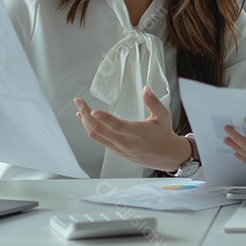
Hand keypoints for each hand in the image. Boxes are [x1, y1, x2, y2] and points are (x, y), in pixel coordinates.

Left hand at [74, 85, 190, 171]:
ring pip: (96, 136)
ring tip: (80, 109)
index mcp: (137, 133)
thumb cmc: (164, 135)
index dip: (104, 118)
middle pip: (99, 131)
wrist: (166, 156)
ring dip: (85, 122)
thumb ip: (153, 102)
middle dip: (86, 115)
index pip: (117, 126)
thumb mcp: (164, 116)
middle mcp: (125, 142)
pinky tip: (86, 120)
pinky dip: (90, 129)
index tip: (93, 111)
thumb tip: (146, 89)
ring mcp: (118, 148)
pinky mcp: (116, 151)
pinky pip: (99, 140)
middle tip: (79, 102)